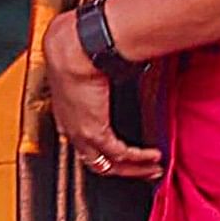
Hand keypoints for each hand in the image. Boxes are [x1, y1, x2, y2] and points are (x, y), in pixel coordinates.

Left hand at [40, 13, 161, 178]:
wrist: (73, 49)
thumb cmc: (76, 50)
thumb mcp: (87, 70)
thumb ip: (102, 79)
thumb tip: (120, 72)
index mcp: (66, 113)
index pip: (84, 144)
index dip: (105, 154)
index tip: (124, 156)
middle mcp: (70, 127)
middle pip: (96, 161)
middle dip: (123, 170)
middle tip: (143, 171)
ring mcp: (79, 132)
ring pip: (107, 164)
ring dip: (133, 169)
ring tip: (153, 169)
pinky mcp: (93, 131)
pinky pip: (120, 154)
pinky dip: (139, 158)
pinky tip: (153, 156)